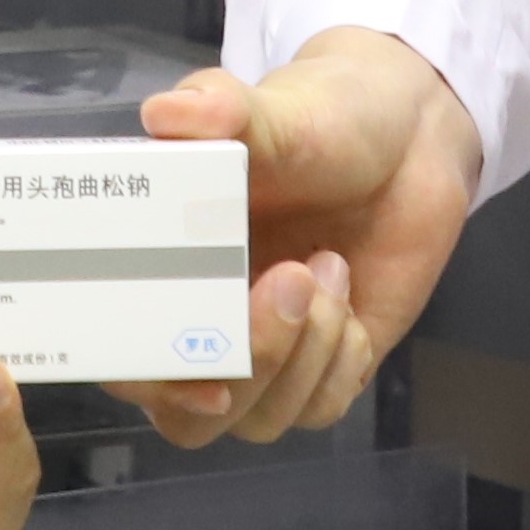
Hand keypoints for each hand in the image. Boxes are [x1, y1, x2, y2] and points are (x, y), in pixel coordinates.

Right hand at [114, 28, 474, 448]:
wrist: (405, 140)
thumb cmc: (317, 119)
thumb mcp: (270, 110)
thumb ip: (219, 110)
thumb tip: (168, 112)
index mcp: (158, 274)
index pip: (125, 363)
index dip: (149, 384)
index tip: (202, 374)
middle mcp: (199, 329)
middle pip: (189, 420)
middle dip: (248, 364)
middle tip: (293, 278)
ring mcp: (263, 356)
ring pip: (259, 420)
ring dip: (303, 354)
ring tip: (329, 264)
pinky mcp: (323, 369)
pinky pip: (320, 406)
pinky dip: (340, 359)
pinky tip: (348, 289)